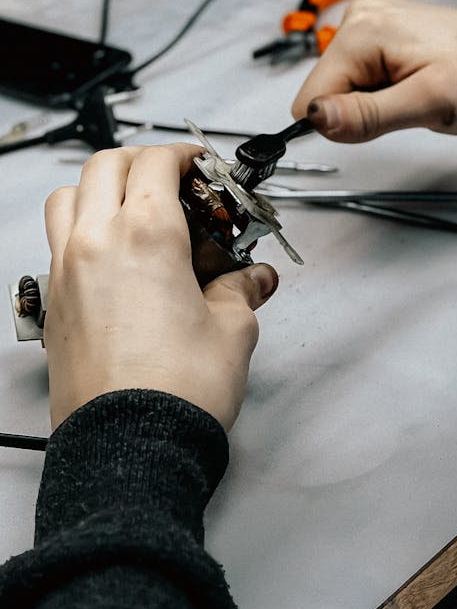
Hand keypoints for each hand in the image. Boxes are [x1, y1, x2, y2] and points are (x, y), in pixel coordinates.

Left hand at [43, 143, 278, 431]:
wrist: (129, 451)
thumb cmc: (175, 394)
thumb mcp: (231, 330)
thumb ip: (240, 290)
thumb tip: (250, 279)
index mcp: (145, 234)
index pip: (156, 161)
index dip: (184, 156)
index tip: (202, 168)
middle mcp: (96, 243)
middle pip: (105, 165)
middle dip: (141, 162)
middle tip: (173, 182)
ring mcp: (66, 272)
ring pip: (67, 197)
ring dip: (99, 189)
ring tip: (132, 210)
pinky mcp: (52, 305)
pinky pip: (57, 243)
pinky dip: (80, 231)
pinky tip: (114, 259)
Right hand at [291, 0, 456, 141]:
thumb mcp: (430, 104)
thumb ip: (367, 115)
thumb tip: (314, 119)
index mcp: (363, 29)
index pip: (312, 97)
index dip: (344, 123)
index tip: (388, 120)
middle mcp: (362, 18)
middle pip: (327, 91)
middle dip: (363, 112)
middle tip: (413, 105)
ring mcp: (375, 24)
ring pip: (346, 88)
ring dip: (378, 104)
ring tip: (422, 94)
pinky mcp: (389, 36)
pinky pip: (366, 78)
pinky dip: (389, 93)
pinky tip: (421, 85)